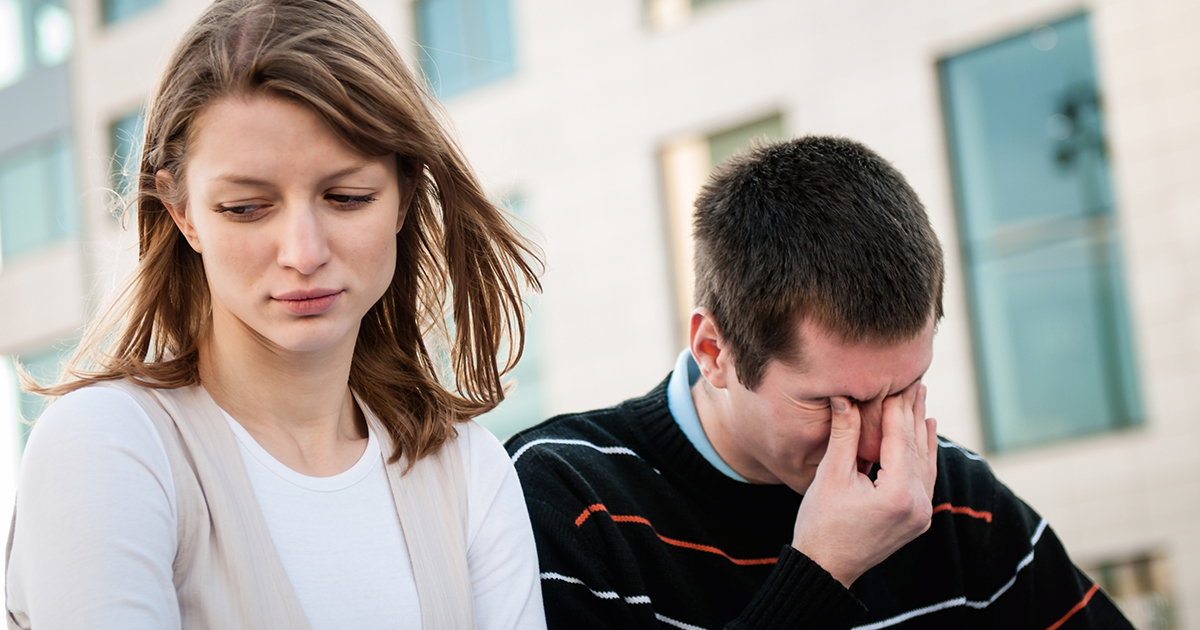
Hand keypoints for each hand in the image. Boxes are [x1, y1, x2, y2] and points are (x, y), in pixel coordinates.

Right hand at [790, 383, 937, 587]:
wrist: (825, 567)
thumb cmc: (820, 523)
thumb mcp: (830, 475)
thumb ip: (844, 435)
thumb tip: (844, 396)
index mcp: (897, 495)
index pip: (899, 440)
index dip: (896, 408)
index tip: (896, 381)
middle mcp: (918, 505)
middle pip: (917, 448)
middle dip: (912, 414)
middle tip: (914, 382)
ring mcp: (921, 515)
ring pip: (925, 462)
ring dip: (921, 430)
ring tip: (921, 400)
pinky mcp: (918, 519)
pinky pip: (926, 478)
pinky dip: (925, 453)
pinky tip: (926, 433)